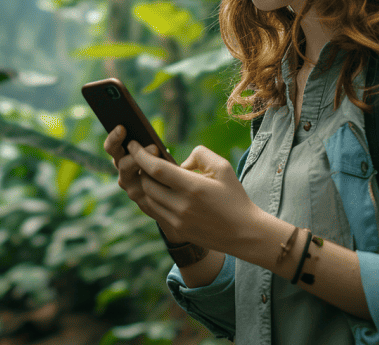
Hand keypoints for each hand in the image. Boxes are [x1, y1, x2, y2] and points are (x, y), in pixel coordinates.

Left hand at [126, 140, 262, 254]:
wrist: (244, 233)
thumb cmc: (235, 197)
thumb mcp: (223, 167)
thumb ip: (200, 154)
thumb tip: (179, 161)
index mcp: (193, 187)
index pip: (157, 169)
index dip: (141, 155)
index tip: (133, 145)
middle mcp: (182, 206)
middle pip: (147, 184)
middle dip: (142, 169)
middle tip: (144, 158)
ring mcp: (177, 221)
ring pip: (148, 199)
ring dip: (146, 185)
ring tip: (151, 174)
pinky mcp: (177, 230)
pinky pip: (154, 212)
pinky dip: (152, 199)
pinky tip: (158, 190)